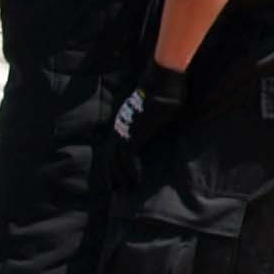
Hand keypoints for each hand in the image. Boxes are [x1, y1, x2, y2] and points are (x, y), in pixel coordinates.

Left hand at [112, 62, 187, 183]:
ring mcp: (124, 130)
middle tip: (115, 191)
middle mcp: (120, 126)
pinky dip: (129, 172)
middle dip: (112, 175)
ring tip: (124, 192)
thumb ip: (154, 119)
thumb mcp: (157, 108)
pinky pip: (126, 158)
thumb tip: (162, 125)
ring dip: (119, 177)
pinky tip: (135, 183)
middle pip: (110, 156)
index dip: (113, 162)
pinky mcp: (133, 134)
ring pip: (115, 160)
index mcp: (123, 121)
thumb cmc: (164, 90)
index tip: (116, 175)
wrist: (163, 81)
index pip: (113, 146)